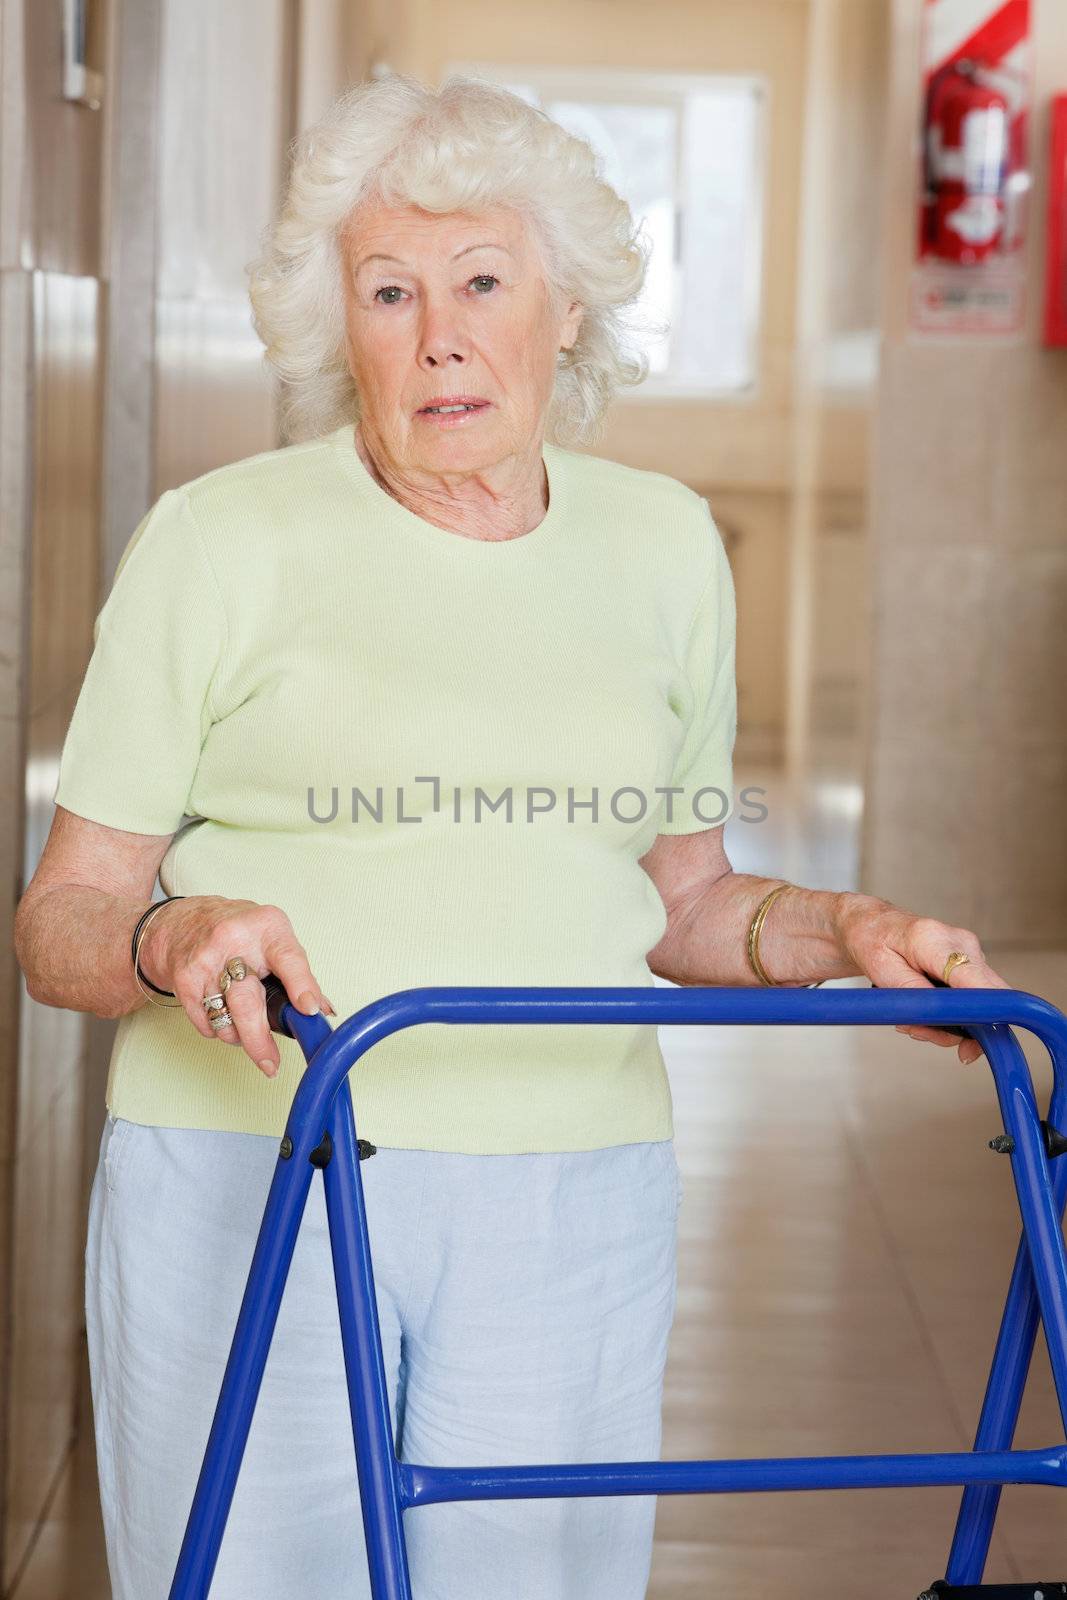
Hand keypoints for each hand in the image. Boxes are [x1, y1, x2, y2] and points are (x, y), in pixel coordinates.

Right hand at [137, 896, 335, 1078]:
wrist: (187, 921)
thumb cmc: (241, 932)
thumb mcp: (275, 939)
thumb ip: (300, 974)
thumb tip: (323, 1011)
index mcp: (267, 929)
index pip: (288, 958)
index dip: (301, 986)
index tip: (309, 1010)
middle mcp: (234, 942)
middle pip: (247, 1002)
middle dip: (260, 1040)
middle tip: (270, 1063)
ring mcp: (206, 961)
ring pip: (225, 1019)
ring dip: (240, 1036)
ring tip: (247, 1028)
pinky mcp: (184, 979)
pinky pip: (206, 1022)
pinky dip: (219, 1029)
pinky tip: (225, 1016)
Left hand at [834, 894, 1010, 1064]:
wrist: (873, 924)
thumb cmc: (872, 941)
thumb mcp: (881, 971)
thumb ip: (915, 995)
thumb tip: (945, 1018)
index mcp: (935, 941)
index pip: (975, 980)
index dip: (985, 1013)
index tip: (973, 1044)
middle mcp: (962, 943)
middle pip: (986, 998)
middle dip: (957, 1027)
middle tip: (917, 1031)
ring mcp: (971, 952)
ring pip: (980, 1003)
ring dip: (948, 1022)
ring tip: (912, 1020)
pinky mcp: (972, 962)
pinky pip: (973, 997)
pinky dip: (952, 1011)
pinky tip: (925, 1010)